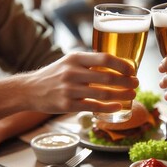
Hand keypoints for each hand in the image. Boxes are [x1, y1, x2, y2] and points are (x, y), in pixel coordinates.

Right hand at [23, 52, 138, 112]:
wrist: (29, 89)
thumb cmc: (55, 75)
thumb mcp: (69, 61)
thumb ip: (89, 61)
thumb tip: (117, 63)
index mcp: (75, 58)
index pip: (105, 58)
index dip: (123, 64)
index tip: (133, 70)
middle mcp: (72, 72)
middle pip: (108, 77)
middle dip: (127, 81)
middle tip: (136, 84)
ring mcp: (69, 90)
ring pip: (103, 93)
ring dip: (122, 95)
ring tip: (132, 95)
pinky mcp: (66, 105)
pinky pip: (93, 107)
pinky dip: (109, 107)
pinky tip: (119, 106)